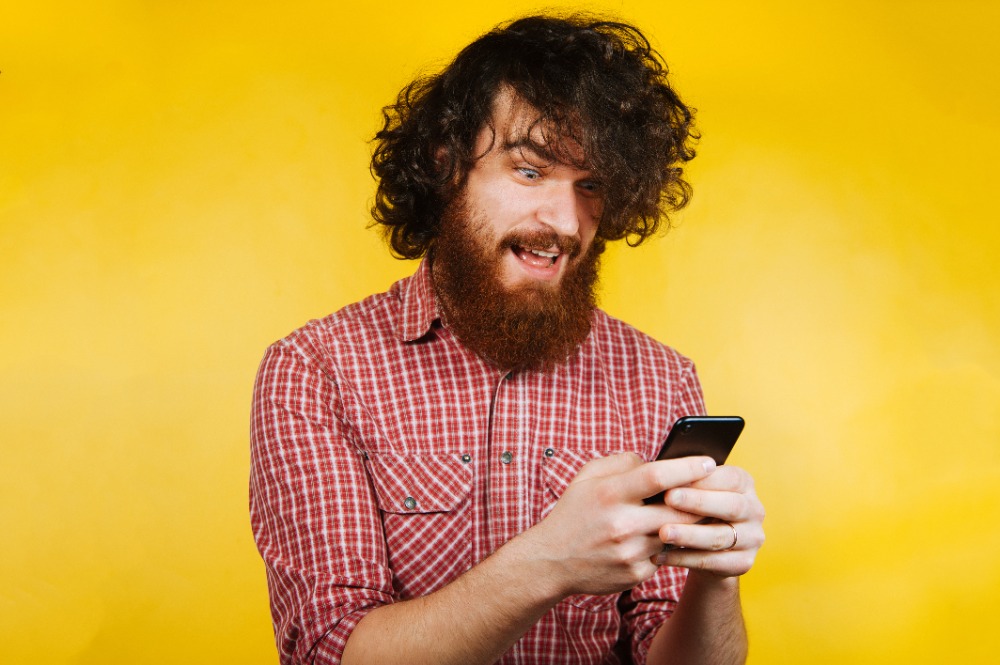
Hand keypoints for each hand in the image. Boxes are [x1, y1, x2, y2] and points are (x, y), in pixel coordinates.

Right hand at [525, 453, 717, 597]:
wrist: (552, 561)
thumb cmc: (574, 511)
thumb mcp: (588, 476)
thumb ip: (622, 462)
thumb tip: (658, 461)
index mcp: (609, 493)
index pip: (658, 475)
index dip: (688, 467)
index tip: (709, 461)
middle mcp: (621, 523)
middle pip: (678, 508)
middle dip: (700, 498)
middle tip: (714, 490)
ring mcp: (629, 552)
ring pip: (677, 533)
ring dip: (689, 523)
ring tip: (696, 512)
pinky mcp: (635, 573)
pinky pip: (665, 555)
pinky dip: (669, 544)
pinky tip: (666, 536)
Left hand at [652, 464, 764, 577]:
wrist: (704, 548)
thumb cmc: (694, 508)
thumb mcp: (694, 490)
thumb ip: (686, 481)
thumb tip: (659, 472)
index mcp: (744, 484)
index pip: (730, 478)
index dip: (702, 479)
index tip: (674, 480)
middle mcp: (754, 510)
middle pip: (731, 506)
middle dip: (697, 502)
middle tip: (668, 499)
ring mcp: (752, 538)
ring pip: (720, 537)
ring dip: (688, 534)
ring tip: (662, 532)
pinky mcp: (743, 563)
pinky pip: (712, 562)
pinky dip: (684, 559)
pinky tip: (661, 555)